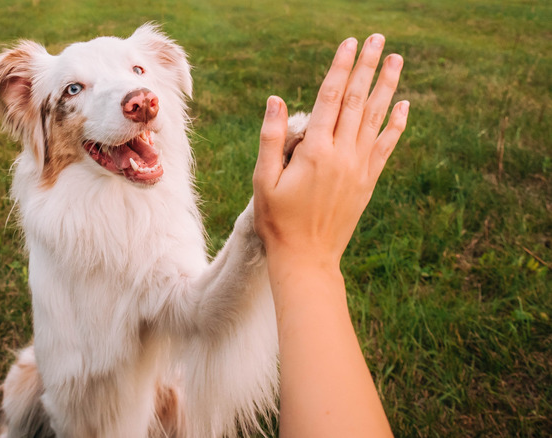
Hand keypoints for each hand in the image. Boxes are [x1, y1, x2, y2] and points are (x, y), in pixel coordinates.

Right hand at [253, 34, 407, 267]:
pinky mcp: (368, 182)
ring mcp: (359, 168)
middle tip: (377, 39)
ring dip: (386, 87)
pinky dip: (396, 125)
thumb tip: (276, 99)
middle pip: (356, 101)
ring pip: (376, 118)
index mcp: (315, 151)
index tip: (349, 43)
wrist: (307, 258)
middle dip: (366, 67)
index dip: (340, 68)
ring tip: (395, 60)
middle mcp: (343, 155)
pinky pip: (386, 147)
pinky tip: (403, 106)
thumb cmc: (277, 221)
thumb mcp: (263, 180)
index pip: (330, 98)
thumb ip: (271, 138)